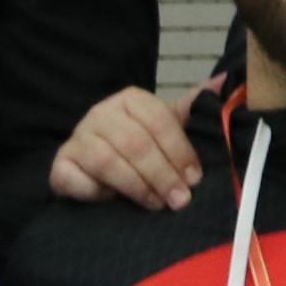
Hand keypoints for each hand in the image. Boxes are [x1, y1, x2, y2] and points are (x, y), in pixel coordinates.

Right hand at [49, 88, 202, 208]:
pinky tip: (112, 201)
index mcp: (130, 99)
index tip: (195, 178)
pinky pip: (76, 179)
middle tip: (180, 200)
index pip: (158, 120)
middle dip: (162, 174)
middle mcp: (100, 113)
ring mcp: (77, 138)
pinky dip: (96, 193)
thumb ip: (192, 109)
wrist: (92, 166)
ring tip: (155, 204)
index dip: (179, 151)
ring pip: (108, 162)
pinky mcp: (59, 165)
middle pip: (135, 143)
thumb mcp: (166, 127)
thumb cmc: (137, 147)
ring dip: (137, 187)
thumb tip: (226, 82)